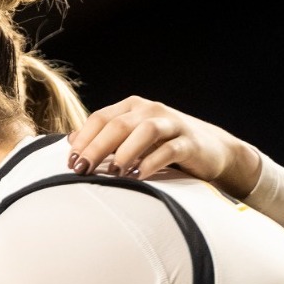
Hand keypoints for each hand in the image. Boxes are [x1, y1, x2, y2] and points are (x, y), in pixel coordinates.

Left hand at [65, 96, 261, 196]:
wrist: (212, 150)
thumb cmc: (164, 145)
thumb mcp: (133, 138)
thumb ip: (106, 137)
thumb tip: (71, 142)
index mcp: (132, 107)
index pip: (100, 118)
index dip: (83, 139)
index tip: (70, 162)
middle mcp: (150, 110)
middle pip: (117, 125)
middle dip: (96, 148)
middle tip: (82, 170)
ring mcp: (172, 124)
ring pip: (144, 131)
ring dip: (124, 152)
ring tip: (113, 173)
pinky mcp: (190, 142)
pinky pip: (169, 150)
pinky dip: (151, 163)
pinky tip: (138, 176)